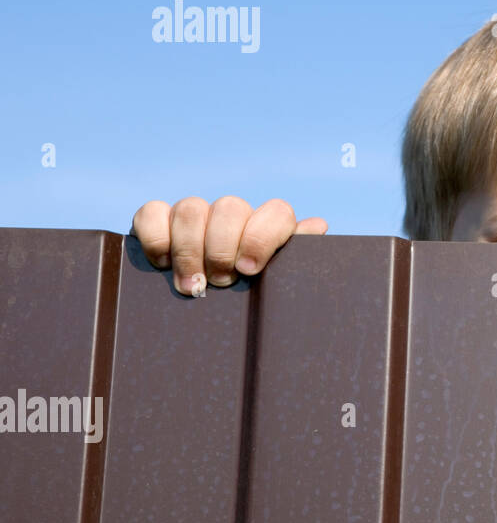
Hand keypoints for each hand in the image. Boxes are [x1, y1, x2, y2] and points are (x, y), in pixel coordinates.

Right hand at [131, 197, 327, 296]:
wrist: (209, 316)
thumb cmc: (251, 300)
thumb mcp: (277, 284)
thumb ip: (296, 257)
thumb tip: (317, 226)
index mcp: (268, 228)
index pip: (276, 211)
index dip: (261, 236)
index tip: (249, 269)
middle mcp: (233, 217)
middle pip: (229, 207)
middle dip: (222, 248)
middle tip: (219, 282)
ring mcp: (196, 216)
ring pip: (191, 208)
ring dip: (189, 250)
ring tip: (191, 286)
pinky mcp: (159, 222)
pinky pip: (152, 212)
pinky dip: (156, 237)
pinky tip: (163, 263)